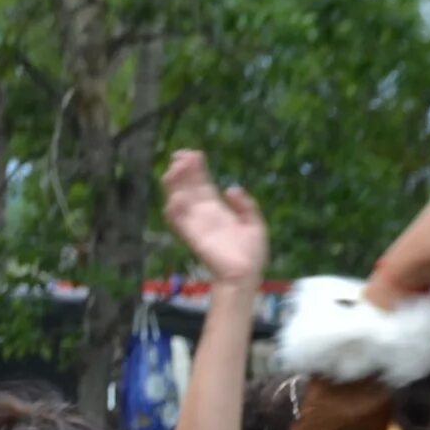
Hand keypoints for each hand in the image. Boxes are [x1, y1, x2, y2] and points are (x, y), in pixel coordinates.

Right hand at [161, 150, 268, 287]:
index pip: (202, 184)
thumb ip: (245, 204)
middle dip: (182, 171)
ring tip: (175, 169)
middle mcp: (203, 214)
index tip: (193, 153)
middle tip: (180, 156)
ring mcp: (196, 225)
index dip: (196, 169)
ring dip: (174, 184)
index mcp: (218, 209)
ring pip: (178, 200)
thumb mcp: (255, 223)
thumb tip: (231, 188)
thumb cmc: (252, 254)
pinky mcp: (192, 237)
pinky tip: (175, 196)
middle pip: (188, 187)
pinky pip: (178, 222)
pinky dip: (174, 210)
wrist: (246, 275)